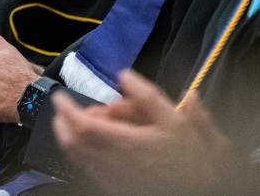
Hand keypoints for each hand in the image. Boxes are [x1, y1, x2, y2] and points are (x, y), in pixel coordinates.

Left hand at [52, 70, 230, 192]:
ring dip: (68, 138)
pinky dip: (80, 153)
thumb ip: (148, 97)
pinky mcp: (115, 187)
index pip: (83, 126)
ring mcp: (112, 178)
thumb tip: (124, 75)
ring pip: (78, 158)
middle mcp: (113, 163)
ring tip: (75, 122)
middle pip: (73, 144)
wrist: (200, 191)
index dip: (66, 109)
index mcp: (126, 143)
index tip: (58, 95)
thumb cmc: (191, 156)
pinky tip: (89, 144)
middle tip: (62, 108)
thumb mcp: (177, 120)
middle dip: (61, 123)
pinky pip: (88, 169)